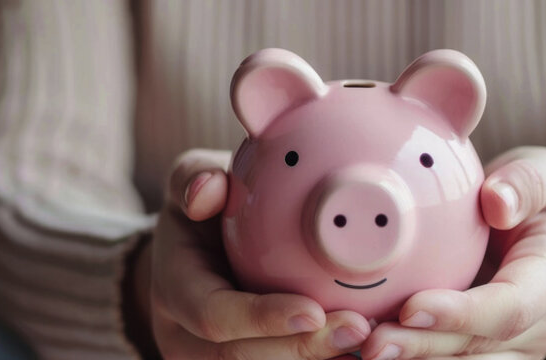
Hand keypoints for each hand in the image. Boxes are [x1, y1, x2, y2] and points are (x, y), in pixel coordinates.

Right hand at [136, 149, 370, 358]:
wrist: (195, 254)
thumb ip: (196, 176)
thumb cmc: (203, 212)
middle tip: (359, 328)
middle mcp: (187, 338)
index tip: (314, 311)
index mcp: (175, 291)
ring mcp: (212, 359)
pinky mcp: (246, 359)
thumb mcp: (191, 181)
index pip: (213, 315)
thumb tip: (206, 190)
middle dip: (302, 349)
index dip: (262, 319)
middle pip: (242, 358)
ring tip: (370, 339)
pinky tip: (360, 353)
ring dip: (318, 359)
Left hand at [361, 147, 545, 358]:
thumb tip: (497, 202)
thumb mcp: (543, 172)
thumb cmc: (535, 197)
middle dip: (424, 347)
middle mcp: (544, 325)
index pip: (511, 307)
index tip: (410, 306)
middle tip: (372, 342)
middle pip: (480, 349)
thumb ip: (526, 182)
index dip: (462, 314)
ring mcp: (522, 349)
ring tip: (365, 348)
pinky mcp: (494, 357)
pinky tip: (367, 348)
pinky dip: (414, 359)